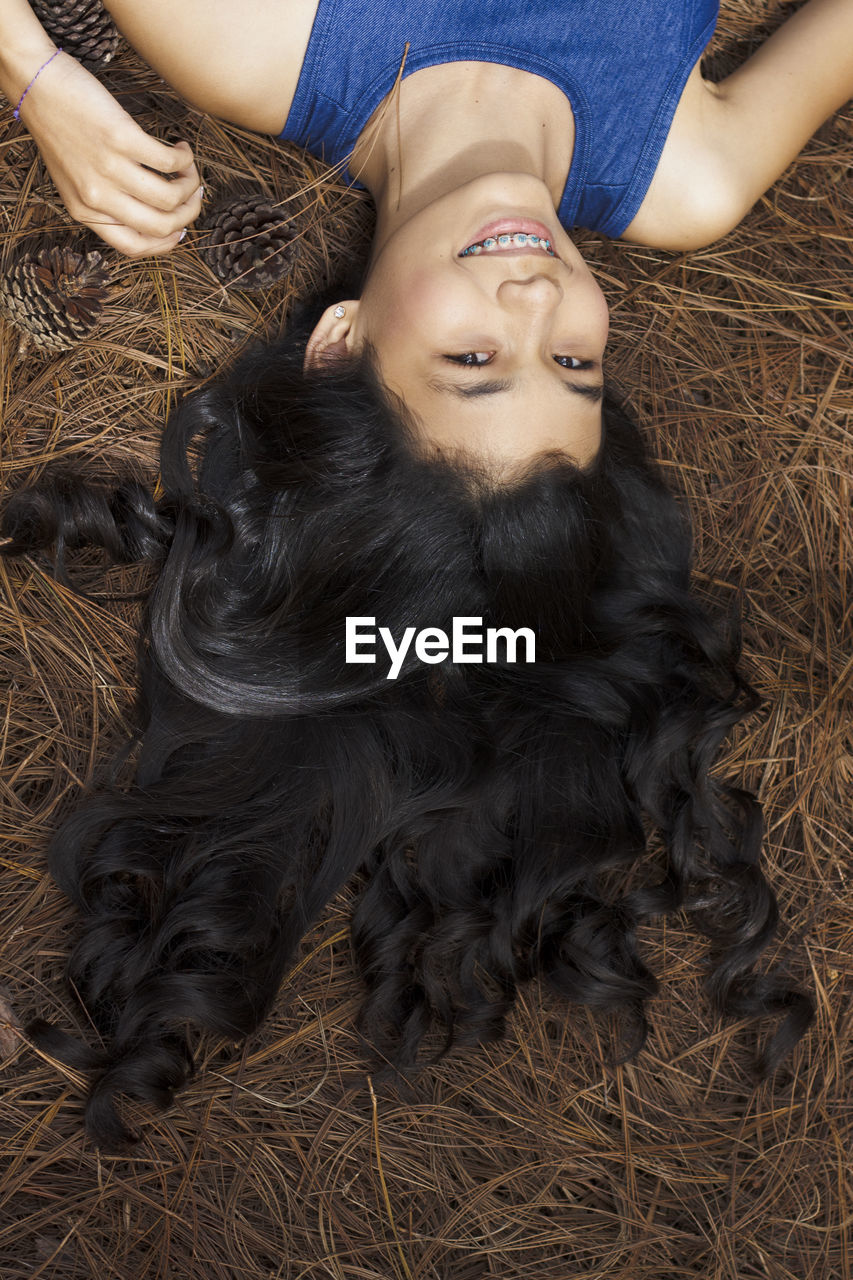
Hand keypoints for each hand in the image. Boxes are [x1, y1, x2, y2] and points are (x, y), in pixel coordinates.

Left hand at [19, 50, 202, 256]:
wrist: (38, 87)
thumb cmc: (59, 130)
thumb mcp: (73, 181)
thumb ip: (103, 203)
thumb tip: (151, 216)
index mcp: (85, 213)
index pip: (135, 247)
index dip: (166, 243)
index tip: (180, 229)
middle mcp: (96, 197)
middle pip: (161, 225)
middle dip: (188, 214)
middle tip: (194, 194)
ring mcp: (108, 168)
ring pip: (170, 197)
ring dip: (191, 184)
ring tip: (188, 168)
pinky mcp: (120, 138)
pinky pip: (168, 160)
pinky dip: (184, 156)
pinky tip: (180, 147)